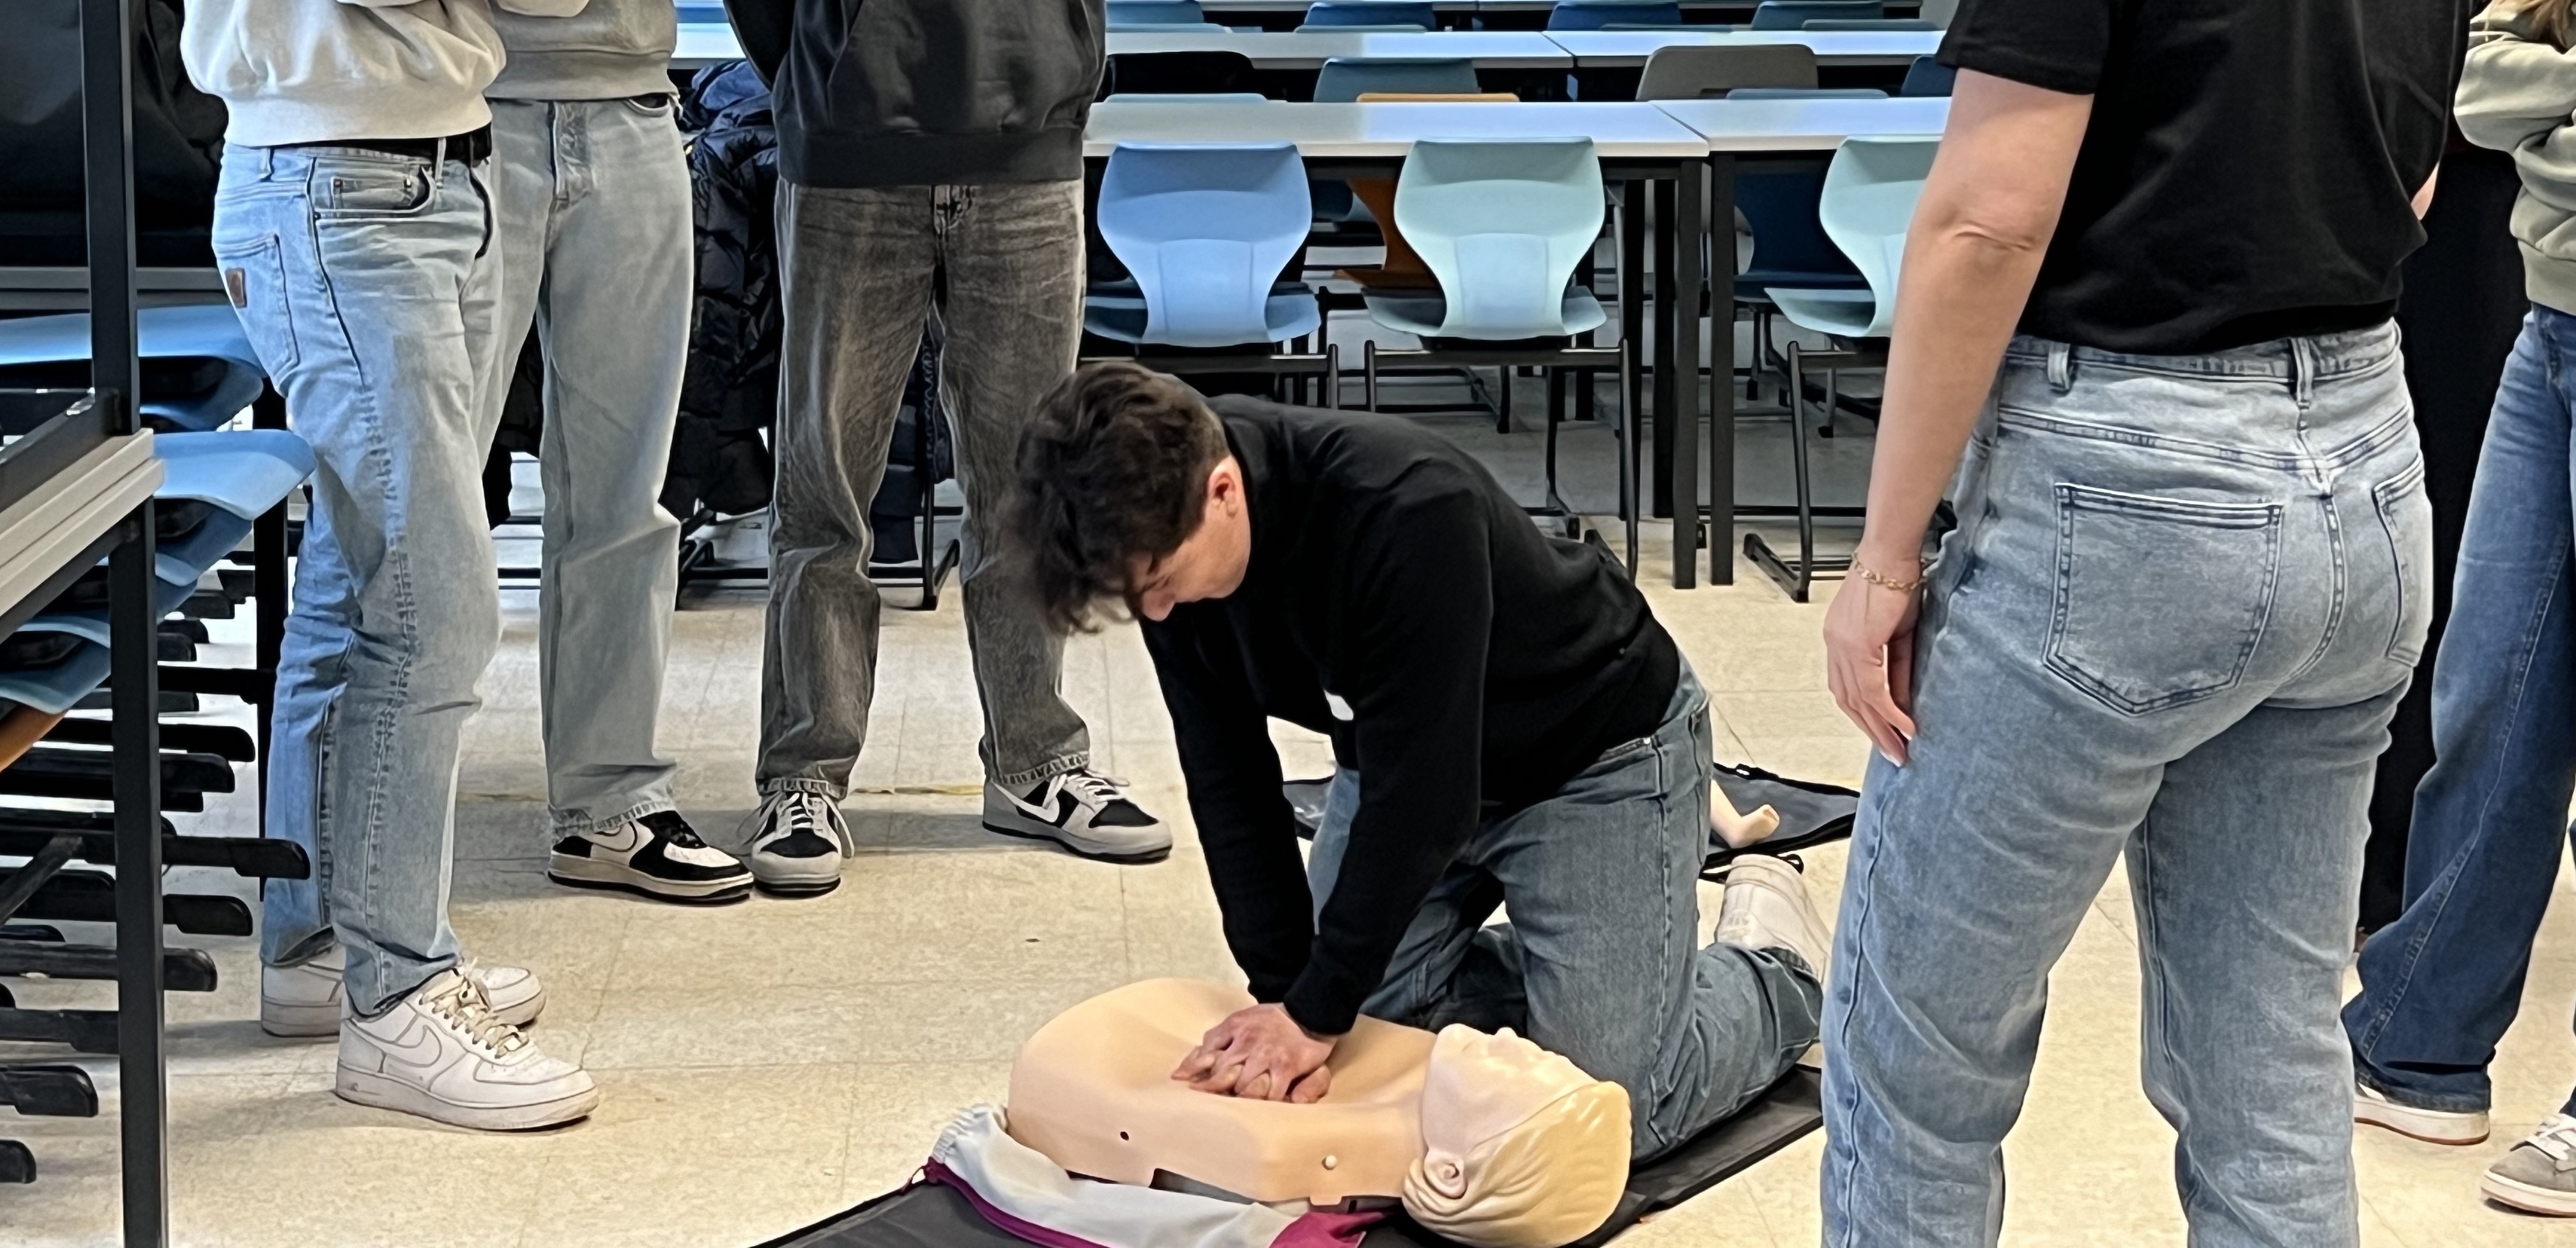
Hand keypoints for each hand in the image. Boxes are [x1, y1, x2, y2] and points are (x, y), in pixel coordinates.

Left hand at [1170, 1004, 1337, 1103]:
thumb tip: (1185, 1066)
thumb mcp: (1237, 1020)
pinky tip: (1259, 1109)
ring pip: (1244, 1087)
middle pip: (1222, 1074)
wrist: (1307, 1013)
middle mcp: (1248, 1043)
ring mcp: (1267, 1056)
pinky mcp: (1286, 1067)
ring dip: (1237, 1098)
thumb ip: (1214, 1039)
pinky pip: (1271, 1093)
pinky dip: (1264, 1103)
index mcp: (1234, 1029)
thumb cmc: (1268, 1021)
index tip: (1183, 1082)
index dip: (1193, 1070)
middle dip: (1213, 1089)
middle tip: (1205, 1102)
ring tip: (1231, 1111)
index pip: (1207, 1053)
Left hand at [1824, 553, 1922, 765]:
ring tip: (1899, 749)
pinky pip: (1872, 689)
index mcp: (1840, 640)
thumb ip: (1897, 667)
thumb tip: (1901, 700)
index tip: (1882, 733)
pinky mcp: (1857, 645)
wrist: (1892, 553)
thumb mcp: (1899, 632)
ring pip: (1858, 700)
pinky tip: (1904, 725)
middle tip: (1892, 753)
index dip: (1865, 714)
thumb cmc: (1897, 581)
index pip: (1848, 687)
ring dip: (1880, 728)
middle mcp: (1835, 645)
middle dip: (1871, 730)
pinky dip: (1889, 711)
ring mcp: (1842, 646)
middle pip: (1849, 701)